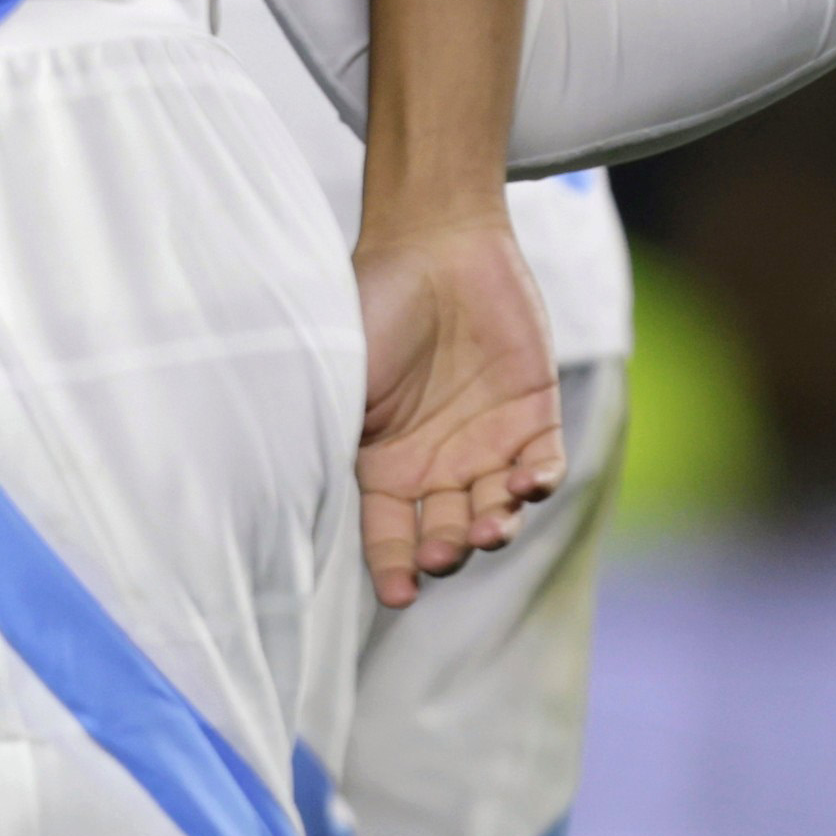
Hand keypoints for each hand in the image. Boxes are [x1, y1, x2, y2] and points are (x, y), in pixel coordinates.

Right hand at [353, 214, 564, 606]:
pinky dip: (539, 483)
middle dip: (445, 553)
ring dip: (493, 528)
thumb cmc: (375, 303)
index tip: (399, 595)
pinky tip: (528, 484)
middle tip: (444, 552)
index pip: (388, 537)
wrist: (435, 240)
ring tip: (486, 529)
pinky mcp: (533, 413)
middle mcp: (435, 465)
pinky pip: (543, 466)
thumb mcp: (338, 376)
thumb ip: (328, 434)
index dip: (394, 570)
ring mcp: (487, 443)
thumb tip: (291, 496)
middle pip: (445, 534)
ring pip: (496, 511)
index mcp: (382, 464)